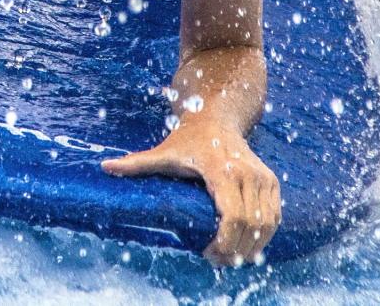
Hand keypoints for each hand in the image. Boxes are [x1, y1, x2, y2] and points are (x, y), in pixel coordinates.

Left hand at [101, 121, 280, 265]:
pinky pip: (274, 217)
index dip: (224, 241)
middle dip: (236, 250)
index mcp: (221, 169)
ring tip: (230, 257)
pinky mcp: (271, 182)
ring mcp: (263, 177)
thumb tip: (105, 167)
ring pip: (267, 224)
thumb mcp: (164, 152)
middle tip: (217, 261)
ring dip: (252, 247)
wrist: (216, 118)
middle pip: (251, 225)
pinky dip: (264, 236)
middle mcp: (248, 173)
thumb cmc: (188, 139)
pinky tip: (246, 245)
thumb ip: (137, 163)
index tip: (208, 252)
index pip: (233, 215)